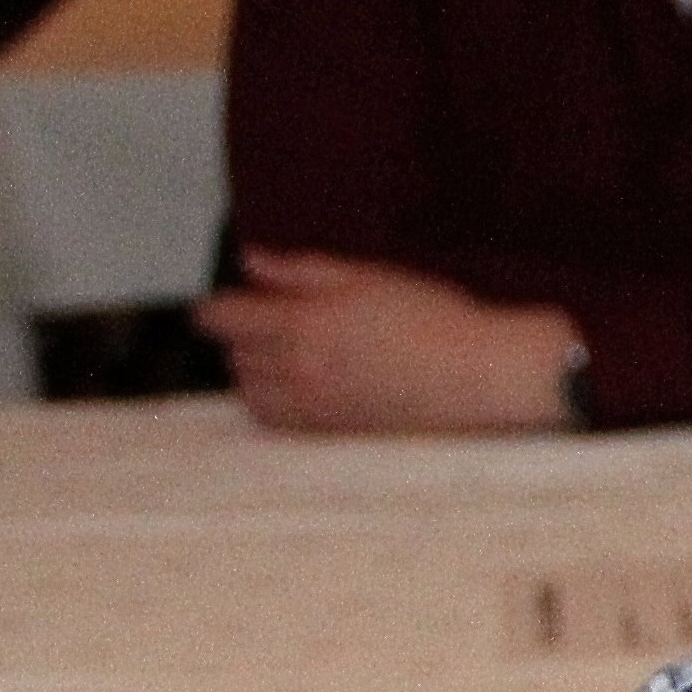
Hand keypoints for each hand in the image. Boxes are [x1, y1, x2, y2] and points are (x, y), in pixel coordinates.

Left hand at [200, 251, 585, 432]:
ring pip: (249, 390)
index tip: (222, 302)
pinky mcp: (328, 430)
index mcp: (303, 322)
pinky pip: (273, 419)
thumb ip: (301, 270)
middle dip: (243, 335)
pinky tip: (300, 385)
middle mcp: (297, 368)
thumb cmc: (432, 319)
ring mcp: (311, 404)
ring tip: (288, 353)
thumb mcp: (368, 276)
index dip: (215, 307)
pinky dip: (272, 401)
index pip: (224, 318)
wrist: (476, 374)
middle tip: (272, 319)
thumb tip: (253, 262)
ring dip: (255, 370)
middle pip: (234, 354)